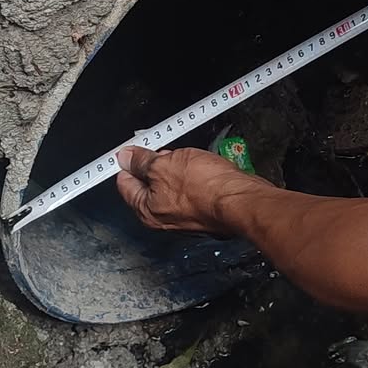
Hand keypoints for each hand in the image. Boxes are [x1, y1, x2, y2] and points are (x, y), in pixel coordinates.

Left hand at [114, 145, 261, 232]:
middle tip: (165, 150)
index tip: (132, 148)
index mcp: (147, 211)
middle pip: (148, 185)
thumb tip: (126, 158)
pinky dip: (192, 178)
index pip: (125, 184)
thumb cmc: (207, 187)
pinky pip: (190, 190)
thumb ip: (141, 162)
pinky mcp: (204, 211)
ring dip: (176, 169)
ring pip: (171, 186)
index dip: (128, 162)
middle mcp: (163, 219)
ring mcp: (185, 216)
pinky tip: (201, 168)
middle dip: (154, 165)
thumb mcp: (164, 164)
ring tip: (187, 158)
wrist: (242, 199)